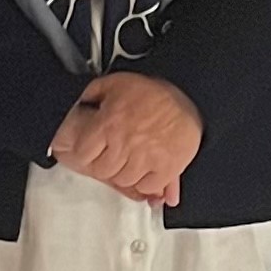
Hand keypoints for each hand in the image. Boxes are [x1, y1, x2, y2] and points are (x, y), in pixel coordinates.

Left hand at [51, 74, 202, 208]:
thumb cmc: (154, 91)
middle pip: (103, 172)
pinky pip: (148, 187)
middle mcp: (125, 144)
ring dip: (123, 174)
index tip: (87, 154)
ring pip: (124, 181)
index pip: (82, 155)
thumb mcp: (115, 83)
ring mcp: (146, 158)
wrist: (191, 95)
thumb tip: (80, 106)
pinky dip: (145, 184)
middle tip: (108, 158)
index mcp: (109, 124)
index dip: (83, 155)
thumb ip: (93, 94)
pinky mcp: (166, 168)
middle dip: (103, 165)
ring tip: (127, 163)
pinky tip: (144, 172)